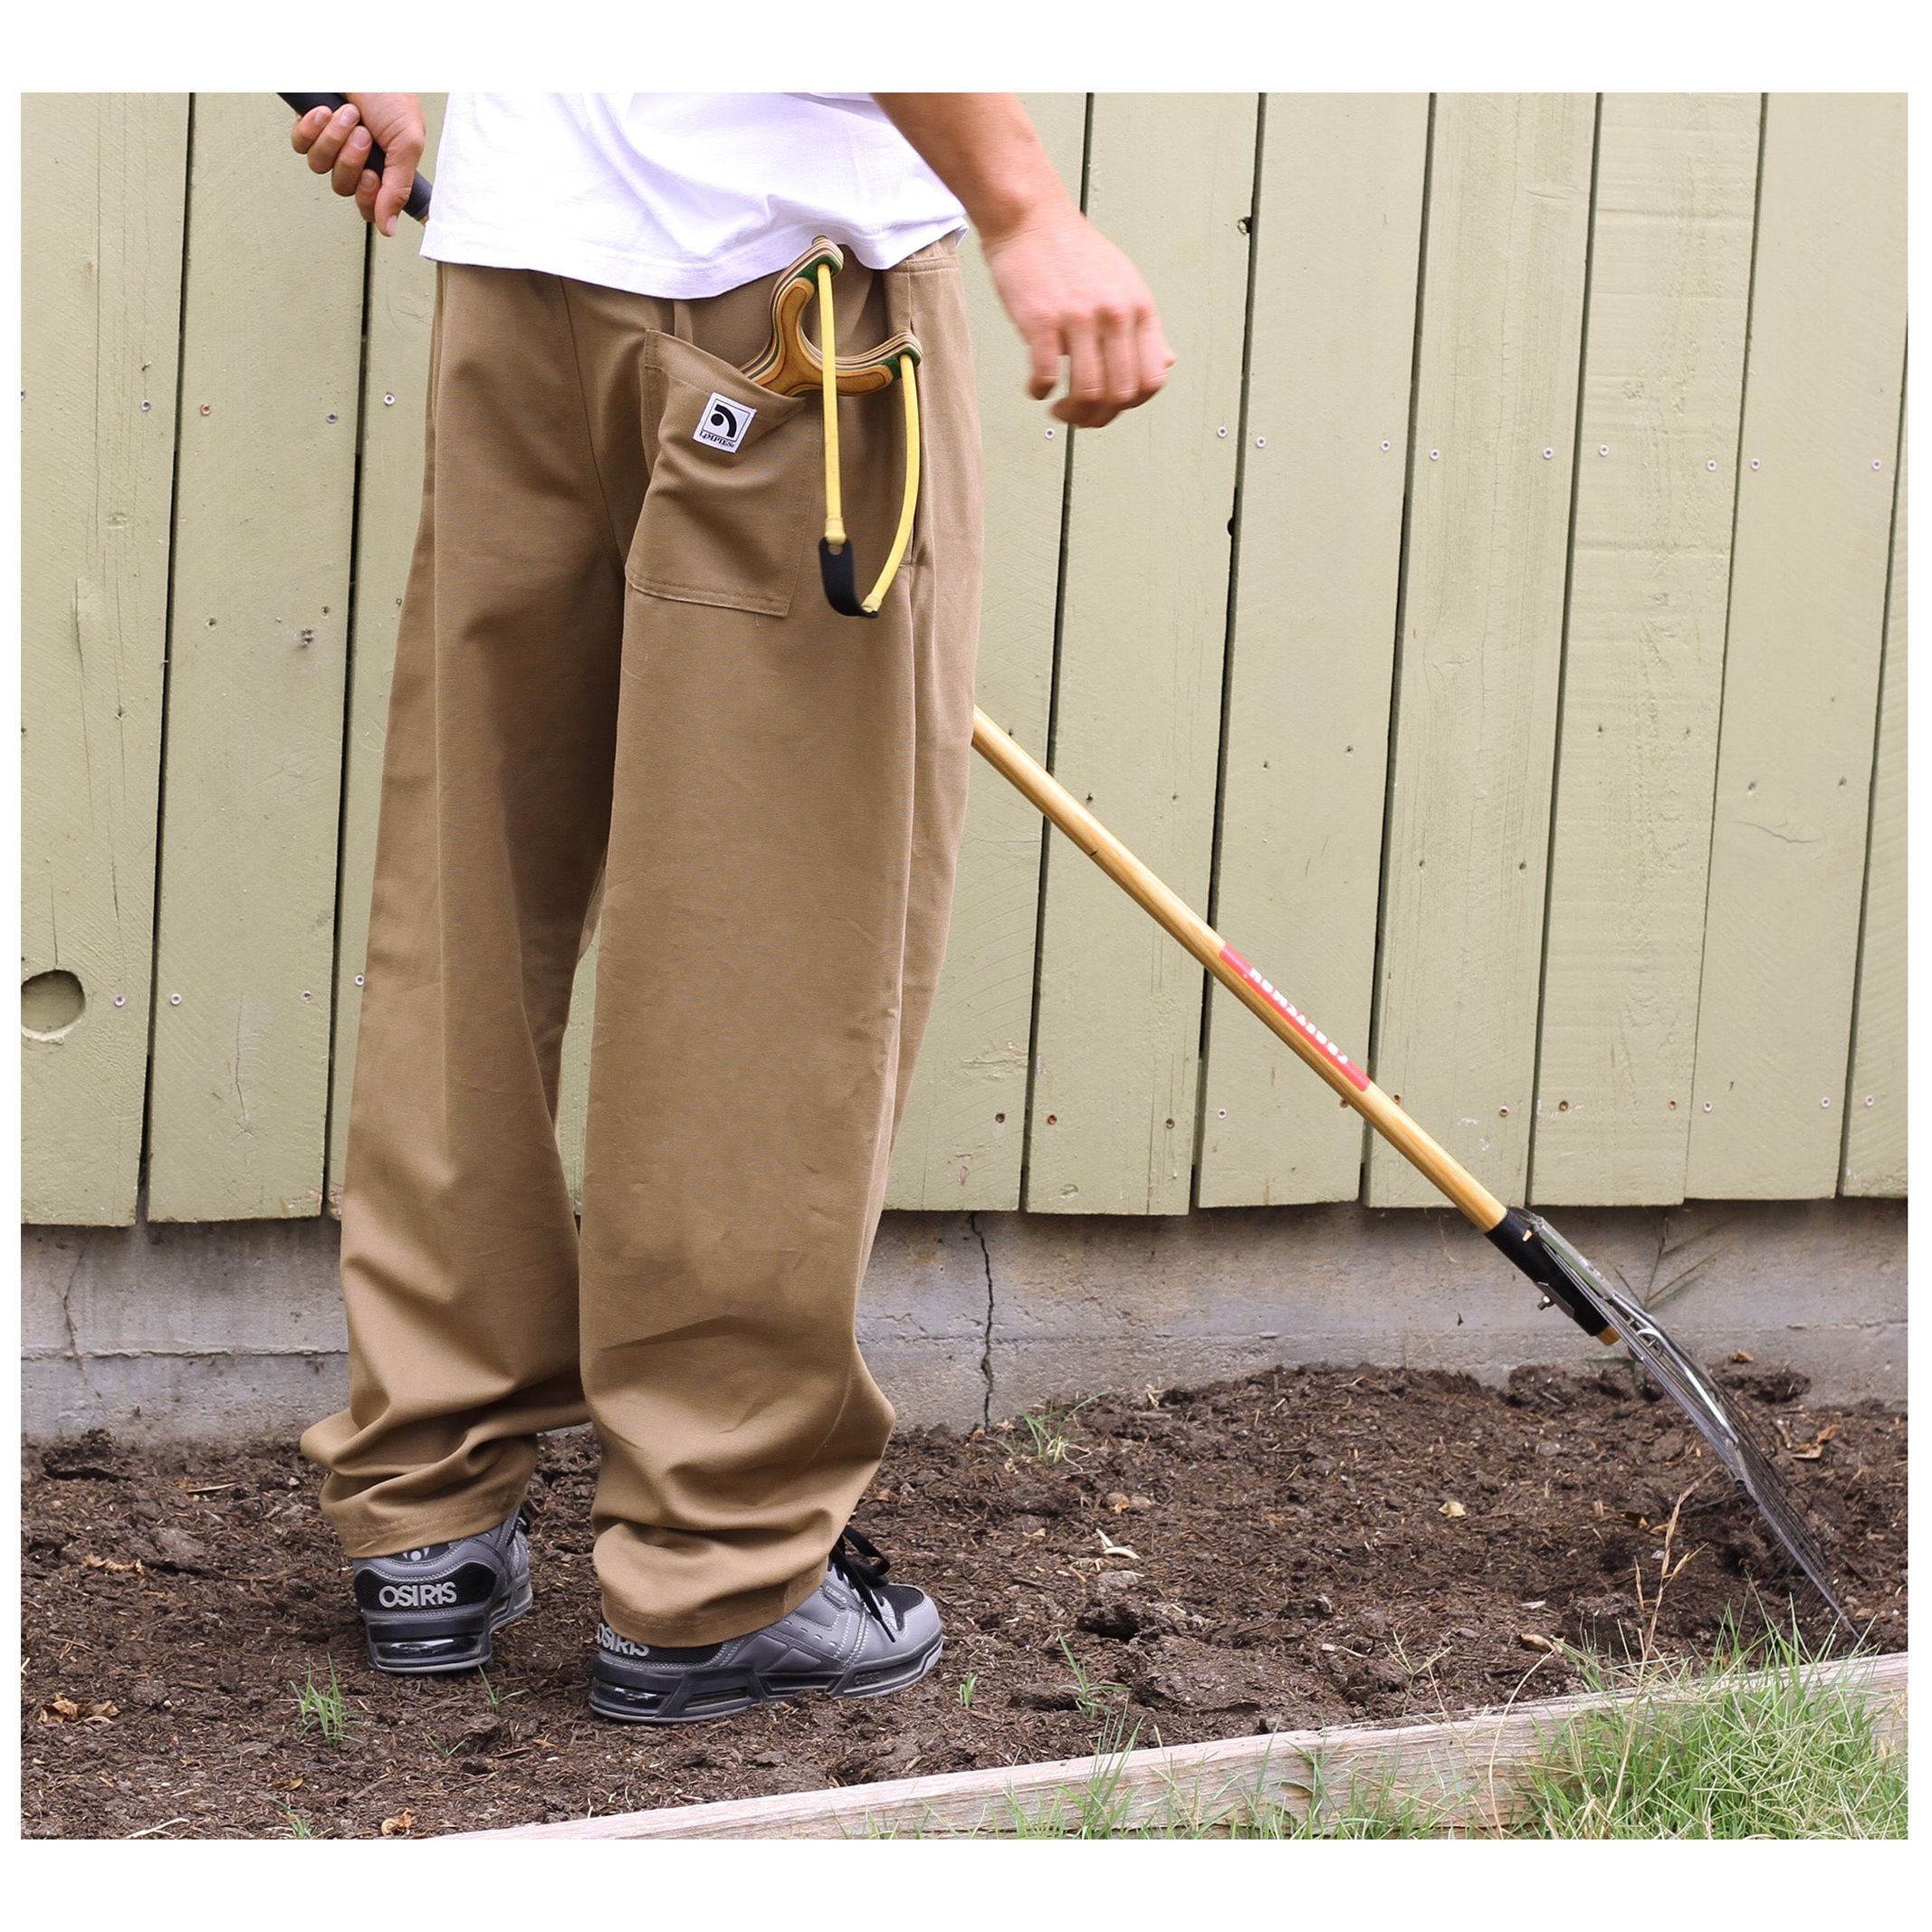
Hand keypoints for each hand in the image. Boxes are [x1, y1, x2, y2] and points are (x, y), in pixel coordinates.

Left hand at [290, 94, 423, 236]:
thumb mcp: (407, 146)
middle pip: (342, 187)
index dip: (366, 198)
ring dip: (334, 140)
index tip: (372, 176)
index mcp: (382, 170)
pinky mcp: (310, 126)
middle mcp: (356, 160)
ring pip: (320, 166)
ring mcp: (331, 144)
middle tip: (363, 135)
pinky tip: (325, 112)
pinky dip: (311, 129)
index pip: (367, 207)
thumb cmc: (392, 95)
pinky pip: (300, 145)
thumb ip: (397, 190)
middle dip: (351, 160)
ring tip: (349, 116)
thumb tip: (388, 228)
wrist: (368, 60)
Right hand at [980, 199, 1174, 427]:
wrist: (1031, 220)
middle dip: (1100, 417)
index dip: (1132, 405)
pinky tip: (1035, 388)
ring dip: (1072, 413)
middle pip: (1121, 393)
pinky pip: (1047, 375)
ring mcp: (1079, 318)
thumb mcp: (1124, 285)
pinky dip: (1040, 391)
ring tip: (1059, 410)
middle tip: (1082, 417)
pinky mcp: (1042, 320)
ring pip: (1088, 392)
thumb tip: (1166, 363)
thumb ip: (1146, 328)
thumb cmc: (1073, 252)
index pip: (1153, 379)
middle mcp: (1114, 314)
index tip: (1111, 407)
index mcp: (1139, 309)